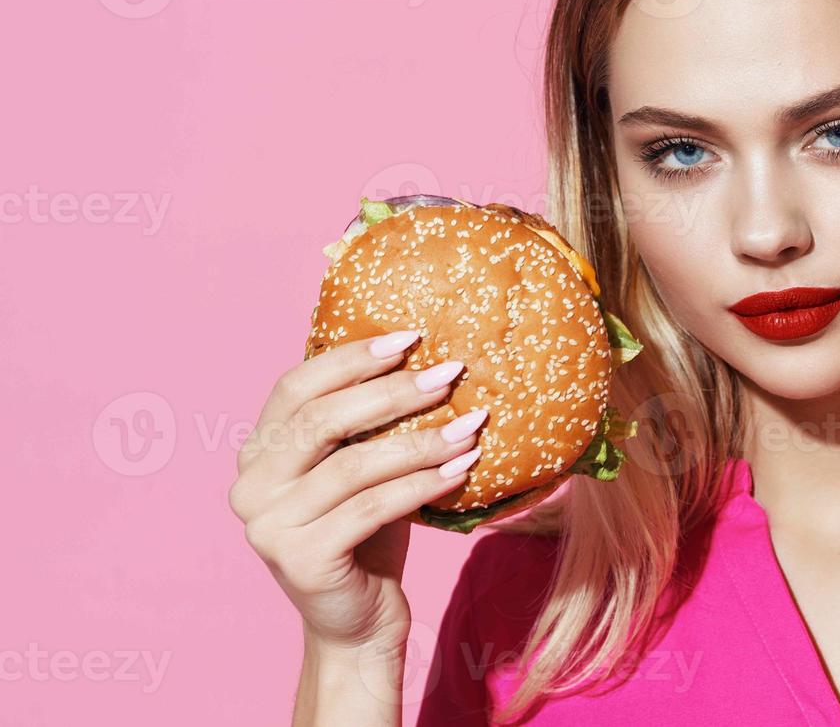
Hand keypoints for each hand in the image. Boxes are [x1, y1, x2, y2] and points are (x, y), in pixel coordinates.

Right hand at [228, 331, 482, 650]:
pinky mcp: (301, 559)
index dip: (351, 358)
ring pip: (354, 465)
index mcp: (257, 453)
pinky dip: (423, 484)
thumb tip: (425, 356)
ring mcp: (268, 526)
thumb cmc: (366, 534)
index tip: (411, 337)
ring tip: (471, 425)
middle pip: (322, 420)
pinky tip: (463, 469)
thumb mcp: (361, 468)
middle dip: (393, 392)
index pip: (296, 386)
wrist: (358, 622)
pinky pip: (372, 507)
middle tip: (449, 375)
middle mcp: (249, 486)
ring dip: (421, 441)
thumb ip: (365, 423)